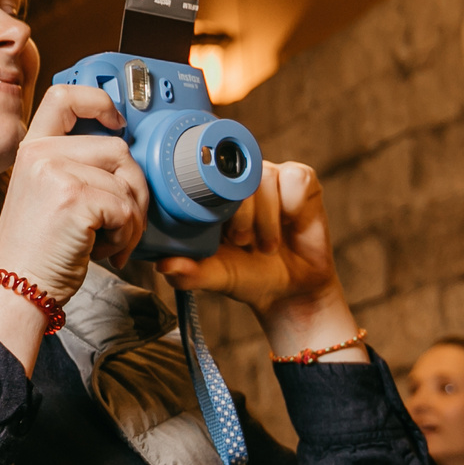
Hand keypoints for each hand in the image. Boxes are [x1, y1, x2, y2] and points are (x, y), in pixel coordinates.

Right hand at [0, 82, 150, 306]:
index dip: (99, 101)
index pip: (64, 96)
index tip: (117, 121)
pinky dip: (127, 236)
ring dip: (132, 219)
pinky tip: (104, 252)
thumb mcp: (46, 197)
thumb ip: (75, 169)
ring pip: (128, 181)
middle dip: (134, 188)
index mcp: (32, 151)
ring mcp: (56, 173)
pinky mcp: (75, 198)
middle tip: (121, 222)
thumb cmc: (34, 255)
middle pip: (117, 148)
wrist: (15, 291)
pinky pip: (127, 208)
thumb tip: (127, 164)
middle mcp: (41, 155)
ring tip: (108, 242)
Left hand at [155, 160, 358, 359]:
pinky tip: (291, 225)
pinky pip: (296, 180)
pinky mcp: (300, 180)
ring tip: (265, 245)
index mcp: (212, 195)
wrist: (289, 290)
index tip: (219, 228)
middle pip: (236, 174)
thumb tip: (163, 265)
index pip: (205, 177)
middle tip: (242, 242)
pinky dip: (293, 206)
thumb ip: (190, 271)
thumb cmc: (247, 275)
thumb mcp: (215, 275)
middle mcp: (239, 180)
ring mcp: (270, 176)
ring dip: (267, 217)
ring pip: (266, 177)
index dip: (212, 198)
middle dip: (241, 212)